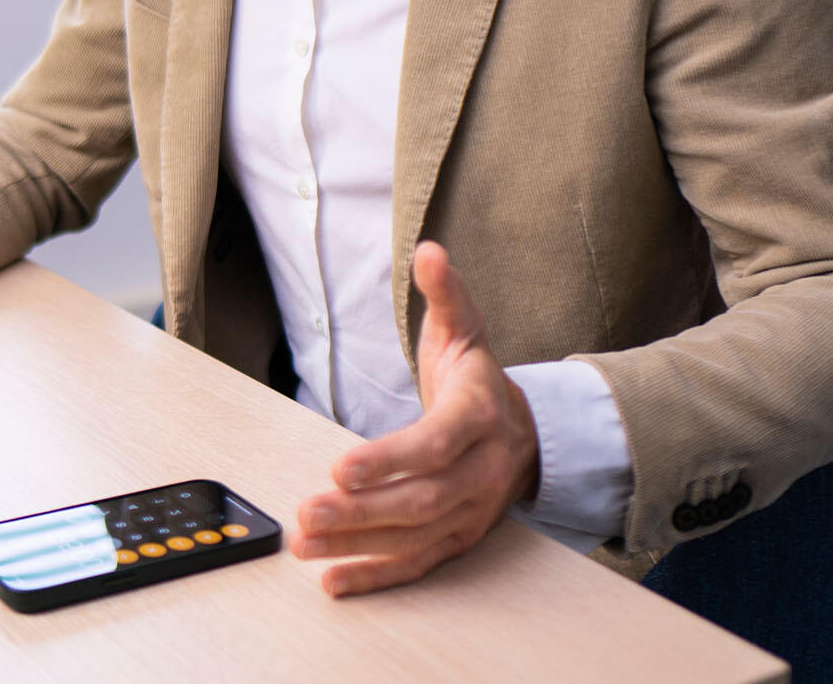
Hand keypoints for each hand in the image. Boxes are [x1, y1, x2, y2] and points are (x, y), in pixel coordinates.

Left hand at [287, 241, 540, 595]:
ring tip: (305, 544)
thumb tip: (428, 252)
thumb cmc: (477, 381)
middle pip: (421, 500)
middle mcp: (481, 471)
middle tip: (307, 513)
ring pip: (415, 537)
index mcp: (481, 417)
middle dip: (361, 512)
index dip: (391, 459)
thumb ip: (446, 294)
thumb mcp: (465, 331)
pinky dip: (376, 576)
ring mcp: (472, 511)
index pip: (437, 443)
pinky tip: (333, 581)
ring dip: (358, 546)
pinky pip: (419, 564)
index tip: (342, 467)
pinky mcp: (459, 539)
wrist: (527, 435)